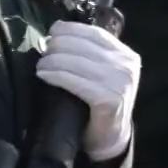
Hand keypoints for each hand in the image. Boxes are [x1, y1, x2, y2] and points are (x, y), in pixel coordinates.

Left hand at [36, 21, 141, 160]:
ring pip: (76, 61)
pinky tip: (43, 75)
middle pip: (83, 45)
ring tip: (40, 65)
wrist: (111, 137)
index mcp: (127, 55)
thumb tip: (59, 33)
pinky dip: (56, 75)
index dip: (71, 29)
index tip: (52, 31)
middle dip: (58, 45)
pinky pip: (74, 80)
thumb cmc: (101, 103)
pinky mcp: (108, 98)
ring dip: (52, 61)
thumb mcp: (105, 73)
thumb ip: (91, 55)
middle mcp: (126, 66)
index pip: (95, 33)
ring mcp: (119, 82)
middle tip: (43, 51)